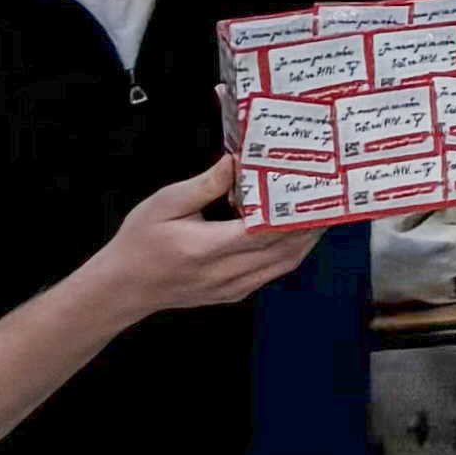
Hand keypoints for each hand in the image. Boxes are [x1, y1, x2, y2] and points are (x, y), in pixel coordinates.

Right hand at [93, 161, 318, 317]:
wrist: (123, 287)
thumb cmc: (139, 243)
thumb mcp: (165, 204)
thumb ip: (206, 185)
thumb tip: (236, 161)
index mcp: (207, 248)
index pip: (264, 231)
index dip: (294, 212)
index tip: (314, 190)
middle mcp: (225, 273)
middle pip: (284, 248)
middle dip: (311, 222)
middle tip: (331, 196)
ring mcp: (233, 287)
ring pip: (285, 263)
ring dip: (307, 239)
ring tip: (322, 211)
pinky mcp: (235, 293)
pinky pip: (274, 272)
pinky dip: (291, 251)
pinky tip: (297, 232)